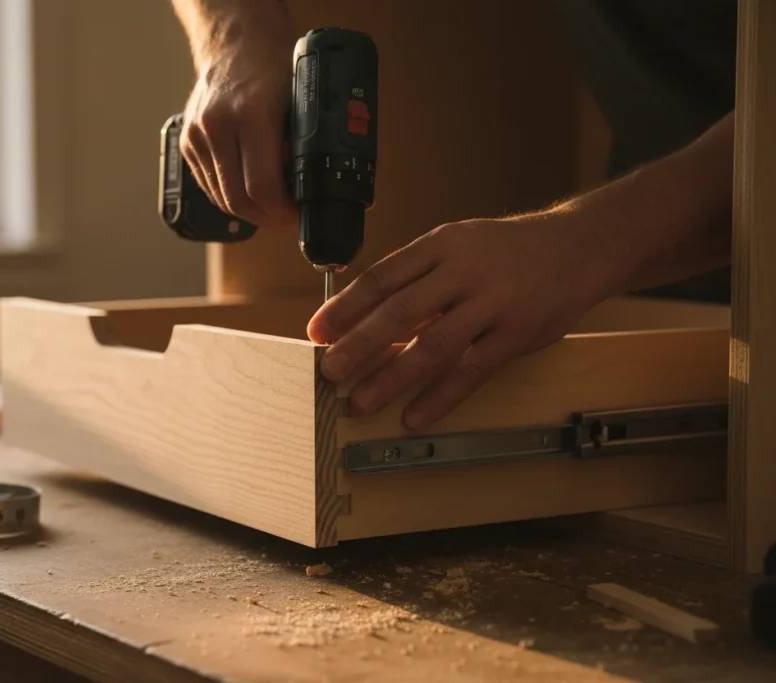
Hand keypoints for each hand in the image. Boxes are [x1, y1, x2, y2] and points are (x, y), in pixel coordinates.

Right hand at [179, 9, 297, 227]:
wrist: (234, 43)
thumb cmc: (271, 66)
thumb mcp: (299, 101)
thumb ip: (301, 144)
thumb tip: (314, 187)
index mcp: (249, 115)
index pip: (261, 187)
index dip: (282, 212)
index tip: (297, 214)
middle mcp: (217, 127)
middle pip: (238, 201)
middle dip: (267, 218)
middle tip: (287, 218)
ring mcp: (197, 136)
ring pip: (222, 199)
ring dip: (249, 212)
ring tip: (272, 207)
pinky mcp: (187, 143)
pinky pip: (209, 186)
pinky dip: (231, 196)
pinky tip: (250, 193)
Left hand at [306, 213, 612, 428]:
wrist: (579, 245)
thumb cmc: (506, 250)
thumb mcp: (458, 245)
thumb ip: (417, 277)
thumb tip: (366, 315)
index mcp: (441, 244)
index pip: (382, 277)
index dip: (345, 307)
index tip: (317, 331)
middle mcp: (464, 270)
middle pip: (401, 310)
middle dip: (360, 343)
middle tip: (330, 369)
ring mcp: (494, 301)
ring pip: (434, 344)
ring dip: (393, 376)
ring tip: (363, 400)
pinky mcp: (519, 332)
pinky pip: (473, 370)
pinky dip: (441, 396)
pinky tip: (415, 414)